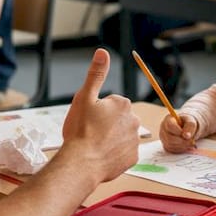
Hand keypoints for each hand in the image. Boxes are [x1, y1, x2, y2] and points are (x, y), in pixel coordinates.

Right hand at [59, 49, 139, 182]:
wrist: (81, 163)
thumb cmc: (81, 131)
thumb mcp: (84, 97)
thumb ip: (96, 74)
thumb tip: (102, 52)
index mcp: (122, 104)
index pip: (110, 104)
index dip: (97, 111)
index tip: (89, 120)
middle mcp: (134, 120)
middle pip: (117, 119)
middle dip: (106, 124)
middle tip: (90, 133)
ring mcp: (135, 140)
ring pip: (121, 136)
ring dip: (111, 139)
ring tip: (95, 146)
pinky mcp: (133, 157)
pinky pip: (123, 152)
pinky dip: (114, 154)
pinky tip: (102, 156)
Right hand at [160, 113, 198, 152]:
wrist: (185, 128)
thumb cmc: (186, 123)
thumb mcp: (190, 122)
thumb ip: (190, 126)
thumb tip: (186, 136)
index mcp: (168, 120)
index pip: (170, 126)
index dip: (179, 131)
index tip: (187, 135)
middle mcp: (163, 129)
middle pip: (169, 138)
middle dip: (182, 141)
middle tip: (192, 142)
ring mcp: (163, 138)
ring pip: (170, 145)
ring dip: (182, 146)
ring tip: (191, 143)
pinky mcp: (166, 145)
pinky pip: (171, 150)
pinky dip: (180, 149)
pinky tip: (187, 146)